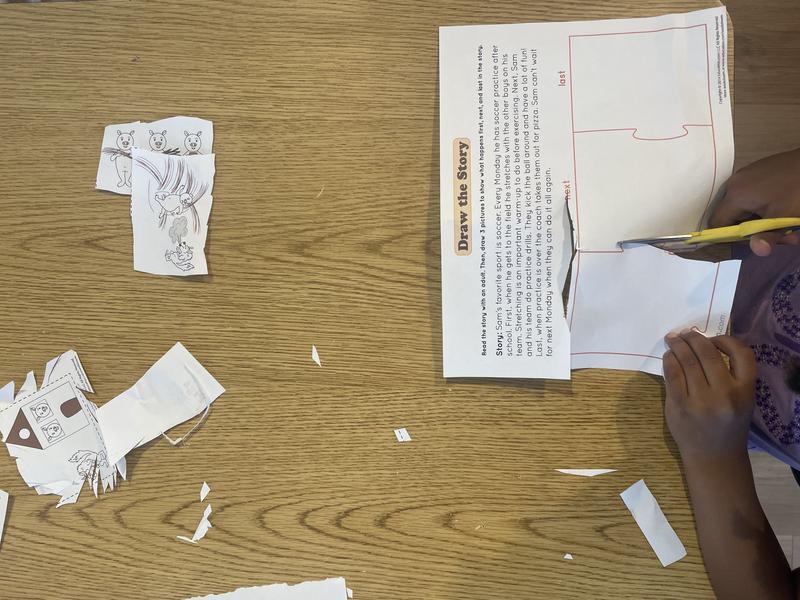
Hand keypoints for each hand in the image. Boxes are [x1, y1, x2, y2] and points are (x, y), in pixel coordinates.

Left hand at [662, 331, 755, 460]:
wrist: (714, 456)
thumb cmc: (727, 425)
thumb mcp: (741, 400)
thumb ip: (729, 375)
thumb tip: (703, 344)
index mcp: (745, 391)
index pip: (742, 353)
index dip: (725, 340)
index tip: (712, 339)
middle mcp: (725, 394)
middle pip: (707, 353)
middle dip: (693, 338)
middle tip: (684, 334)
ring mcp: (701, 400)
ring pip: (686, 361)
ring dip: (678, 346)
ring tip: (673, 340)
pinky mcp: (679, 405)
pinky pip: (672, 374)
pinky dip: (669, 361)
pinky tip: (668, 357)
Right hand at [709, 148, 799, 255]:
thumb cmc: (798, 188)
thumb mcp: (785, 216)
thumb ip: (768, 235)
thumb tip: (758, 251)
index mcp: (735, 195)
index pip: (716, 224)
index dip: (728, 238)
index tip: (749, 243)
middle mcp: (735, 183)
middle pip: (732, 216)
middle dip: (753, 230)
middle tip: (779, 235)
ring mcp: (746, 175)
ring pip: (744, 206)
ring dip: (761, 219)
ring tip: (785, 223)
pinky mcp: (757, 171)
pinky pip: (752, 194)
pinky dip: (764, 206)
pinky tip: (781, 207)